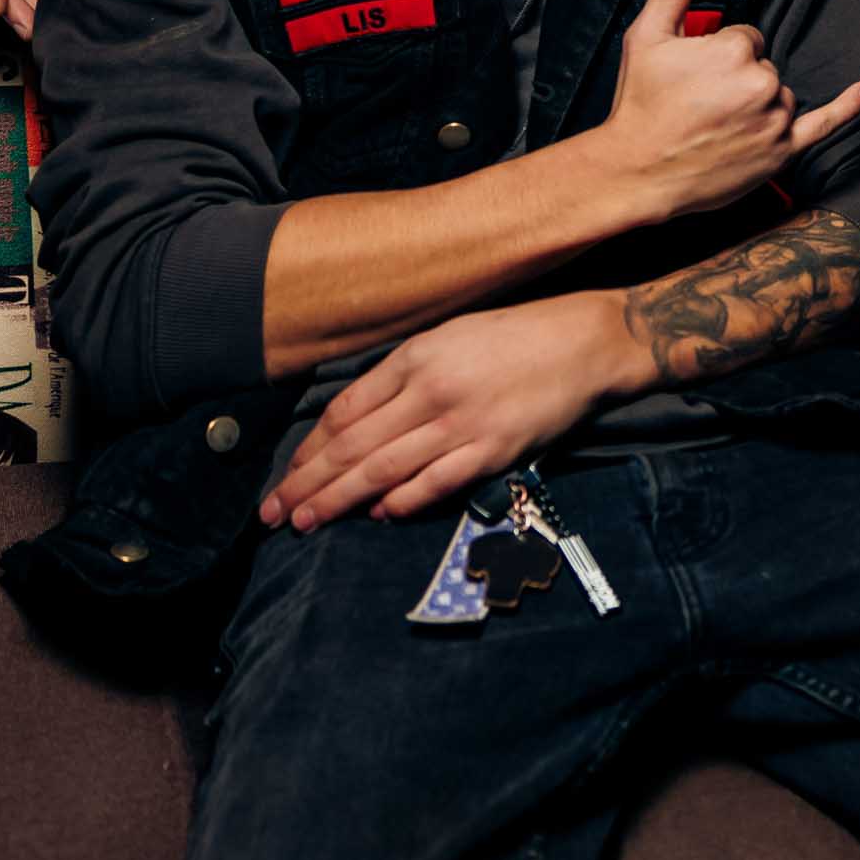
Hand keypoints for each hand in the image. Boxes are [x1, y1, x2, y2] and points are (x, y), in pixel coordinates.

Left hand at [262, 290, 633, 530]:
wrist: (585, 343)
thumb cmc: (516, 337)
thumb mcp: (450, 337)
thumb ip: (404, 375)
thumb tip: (359, 422)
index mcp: (416, 356)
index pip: (346, 410)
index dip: (311, 447)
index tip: (288, 474)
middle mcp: (432, 390)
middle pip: (354, 446)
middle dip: (308, 482)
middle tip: (274, 513)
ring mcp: (463, 422)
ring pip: (384, 469)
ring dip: (340, 499)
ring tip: (308, 522)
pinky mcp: (494, 449)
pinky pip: (437, 481)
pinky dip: (405, 500)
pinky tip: (379, 513)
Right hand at [598, 0, 859, 220]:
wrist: (636, 172)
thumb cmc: (640, 104)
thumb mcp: (648, 35)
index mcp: (735, 50)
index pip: (746, 37)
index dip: (718, 54)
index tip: (694, 75)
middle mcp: (762, 83)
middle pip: (764, 65)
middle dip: (737, 78)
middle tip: (698, 101)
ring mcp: (775, 120)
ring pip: (780, 94)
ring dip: (757, 102)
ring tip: (715, 123)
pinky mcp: (782, 152)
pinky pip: (825, 124)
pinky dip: (847, 107)